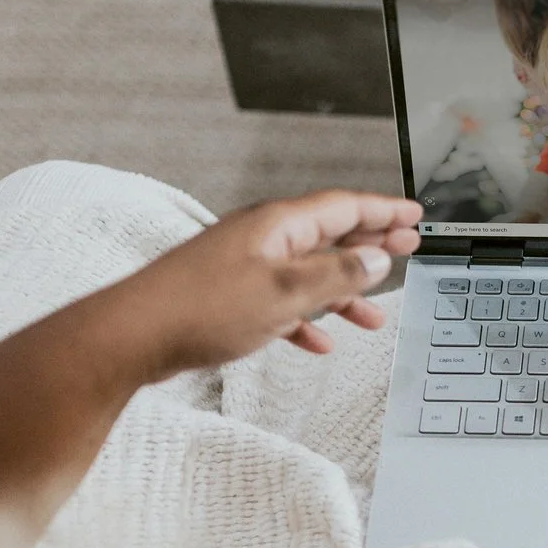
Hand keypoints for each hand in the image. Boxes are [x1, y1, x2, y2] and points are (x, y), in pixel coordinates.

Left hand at [97, 189, 421, 382]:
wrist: (135, 336)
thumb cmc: (197, 308)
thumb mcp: (283, 292)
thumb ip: (335, 275)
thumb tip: (374, 258)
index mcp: (277, 225)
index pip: (344, 207)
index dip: (383, 211)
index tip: (413, 215)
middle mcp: (262, 239)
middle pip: (329, 234)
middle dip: (370, 244)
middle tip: (406, 248)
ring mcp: (245, 267)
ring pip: (308, 273)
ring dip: (343, 292)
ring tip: (372, 312)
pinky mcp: (230, 297)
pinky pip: (282, 302)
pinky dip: (306, 319)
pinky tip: (317, 340)